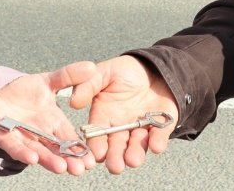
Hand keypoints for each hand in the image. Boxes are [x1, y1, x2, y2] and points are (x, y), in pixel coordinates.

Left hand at [0, 61, 97, 175]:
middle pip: (55, 149)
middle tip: (78, 169)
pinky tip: (32, 159)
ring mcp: (21, 136)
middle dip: (67, 160)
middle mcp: (39, 133)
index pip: (69, 138)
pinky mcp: (2, 135)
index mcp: (53, 121)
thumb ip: (69, 76)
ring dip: (48, 160)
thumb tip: (91, 66)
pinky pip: (13, 146)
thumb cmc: (24, 91)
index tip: (90, 160)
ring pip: (37, 151)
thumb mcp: (48, 80)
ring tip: (60, 167)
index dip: (79, 148)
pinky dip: (22, 153)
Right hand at [69, 55, 178, 173]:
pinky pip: (158, 136)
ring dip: (135, 154)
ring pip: (136, 146)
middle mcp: (120, 127)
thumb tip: (73, 102)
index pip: (97, 135)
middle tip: (115, 166)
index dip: (96, 146)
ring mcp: (140, 128)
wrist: (152, 67)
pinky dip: (158, 142)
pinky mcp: (160, 127)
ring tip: (133, 160)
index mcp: (103, 116)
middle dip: (115, 158)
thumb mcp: (104, 72)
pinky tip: (156, 146)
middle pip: (116, 147)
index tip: (97, 154)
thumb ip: (88, 85)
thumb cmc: (125, 71)